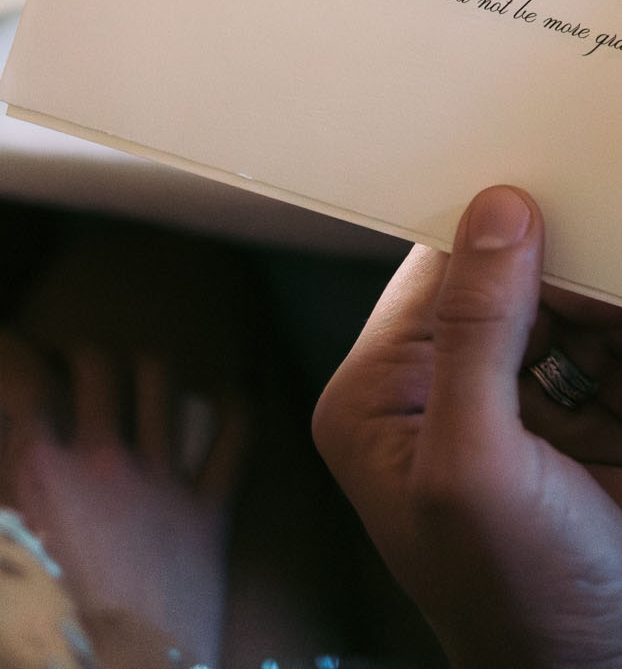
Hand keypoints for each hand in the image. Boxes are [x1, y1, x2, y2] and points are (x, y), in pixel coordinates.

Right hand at [0, 331, 244, 668]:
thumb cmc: (39, 638)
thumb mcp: (2, 558)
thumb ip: (9, 496)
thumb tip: (15, 475)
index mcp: (38, 472)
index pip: (22, 375)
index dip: (11, 351)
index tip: (7, 345)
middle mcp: (102, 460)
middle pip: (97, 366)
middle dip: (80, 357)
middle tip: (68, 368)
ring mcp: (160, 482)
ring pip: (161, 383)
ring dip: (145, 372)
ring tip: (134, 377)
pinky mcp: (208, 515)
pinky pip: (235, 439)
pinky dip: (234, 408)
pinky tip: (228, 395)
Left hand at [313, 185, 621, 668]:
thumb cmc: (526, 612)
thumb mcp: (483, 470)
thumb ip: (478, 332)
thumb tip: (497, 207)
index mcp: (387, 394)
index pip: (454, 266)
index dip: (529, 228)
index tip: (601, 203)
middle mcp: (446, 392)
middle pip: (547, 285)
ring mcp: (522, 410)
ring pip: (610, 323)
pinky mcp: (589, 427)